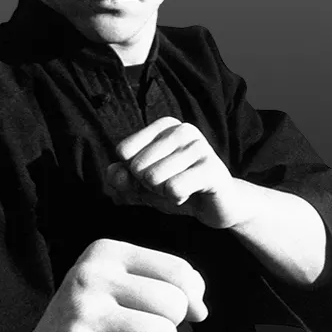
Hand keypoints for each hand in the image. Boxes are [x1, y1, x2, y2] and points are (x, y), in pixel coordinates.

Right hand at [6, 239, 206, 331]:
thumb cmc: (94, 327)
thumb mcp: (125, 291)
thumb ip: (170, 289)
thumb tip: (201, 310)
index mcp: (104, 252)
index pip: (178, 272)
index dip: (189, 301)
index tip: (168, 316)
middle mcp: (90, 274)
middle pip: (174, 305)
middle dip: (166, 330)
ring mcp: (80, 312)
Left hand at [107, 116, 242, 228]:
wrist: (216, 206)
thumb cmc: (176, 188)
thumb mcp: (141, 185)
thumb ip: (120, 178)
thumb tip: (115, 173)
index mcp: (164, 125)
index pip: (124, 151)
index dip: (133, 173)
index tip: (155, 174)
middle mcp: (182, 129)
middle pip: (137, 165)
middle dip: (148, 185)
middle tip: (170, 184)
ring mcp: (199, 146)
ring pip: (153, 178)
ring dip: (162, 193)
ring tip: (181, 189)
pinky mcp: (212, 168)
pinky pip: (173, 189)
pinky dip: (176, 199)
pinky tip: (191, 194)